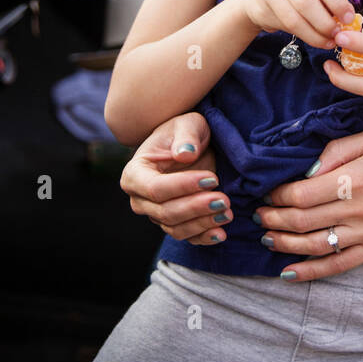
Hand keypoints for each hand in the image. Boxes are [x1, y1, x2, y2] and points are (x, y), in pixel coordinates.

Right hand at [119, 112, 232, 244]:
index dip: (183, 186)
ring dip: (202, 223)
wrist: (191, 148)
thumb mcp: (188, 124)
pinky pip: (186, 237)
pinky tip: (221, 233)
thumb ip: (186, 136)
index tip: (212, 179)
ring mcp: (155, 214)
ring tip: (227, 212)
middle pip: (165, 212)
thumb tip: (184, 154)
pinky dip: (203, 237)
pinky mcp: (173, 224)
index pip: (155, 188)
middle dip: (196, 207)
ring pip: (175, 228)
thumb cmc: (185, 133)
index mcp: (135, 173)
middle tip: (223, 199)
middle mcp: (140, 199)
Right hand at [236, 0, 353, 48]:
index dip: (338, 3)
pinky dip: (306, 36)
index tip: (349, 18)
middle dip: (326, 21)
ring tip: (329, 40)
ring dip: (316, 33)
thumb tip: (348, 18)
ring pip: (295, 17)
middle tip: (338, 33)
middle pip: (307, 1)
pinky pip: (286, 26)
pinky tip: (317, 40)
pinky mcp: (259, 6)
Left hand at [255, 127, 362, 281]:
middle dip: (273, 219)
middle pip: (301, 221)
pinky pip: (336, 266)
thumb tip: (308, 168)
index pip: (302, 193)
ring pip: (313, 246)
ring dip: (283, 244)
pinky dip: (309, 272)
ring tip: (267, 237)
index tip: (269, 192)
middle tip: (259, 215)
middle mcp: (357, 210)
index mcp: (355, 178)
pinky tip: (288, 273)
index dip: (278, 195)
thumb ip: (339, 149)